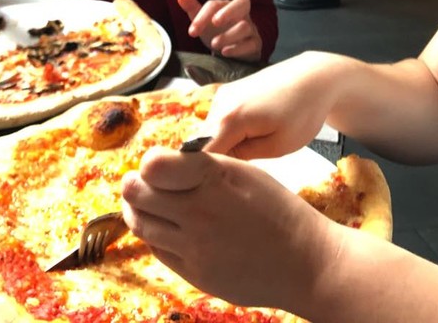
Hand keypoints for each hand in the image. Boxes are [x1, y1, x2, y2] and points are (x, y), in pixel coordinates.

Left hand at [121, 147, 334, 311]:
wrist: (304, 262)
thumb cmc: (278, 211)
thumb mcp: (244, 172)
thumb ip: (203, 166)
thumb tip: (161, 164)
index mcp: (215, 178)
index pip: (154, 165)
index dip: (149, 162)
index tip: (152, 163)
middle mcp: (200, 211)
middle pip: (138, 194)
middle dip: (132, 184)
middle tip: (134, 182)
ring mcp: (195, 246)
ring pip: (141, 224)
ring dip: (135, 210)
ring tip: (139, 203)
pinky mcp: (195, 273)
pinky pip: (158, 250)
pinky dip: (154, 235)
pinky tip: (163, 227)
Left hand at [177, 0, 261, 61]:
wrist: (232, 52)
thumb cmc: (218, 32)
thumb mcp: (204, 21)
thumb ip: (193, 8)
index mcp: (227, 5)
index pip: (216, 4)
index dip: (203, 16)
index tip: (192, 31)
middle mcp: (241, 14)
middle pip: (242, 2)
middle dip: (228, 11)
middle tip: (214, 22)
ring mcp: (250, 28)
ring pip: (245, 26)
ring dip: (228, 35)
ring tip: (214, 44)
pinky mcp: (255, 44)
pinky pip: (251, 43)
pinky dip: (238, 48)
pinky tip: (225, 52)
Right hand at [201, 52, 341, 159]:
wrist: (314, 77)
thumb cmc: (303, 113)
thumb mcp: (278, 146)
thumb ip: (243, 157)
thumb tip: (220, 163)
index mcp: (229, 119)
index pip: (201, 155)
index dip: (208, 173)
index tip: (223, 183)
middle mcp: (218, 104)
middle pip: (203, 143)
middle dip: (217, 159)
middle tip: (243, 169)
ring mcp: (222, 94)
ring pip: (211, 132)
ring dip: (224, 144)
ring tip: (252, 150)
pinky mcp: (228, 91)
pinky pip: (219, 120)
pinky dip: (228, 131)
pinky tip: (252, 134)